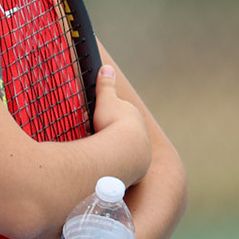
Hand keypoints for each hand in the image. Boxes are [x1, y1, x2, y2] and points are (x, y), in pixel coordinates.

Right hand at [90, 63, 150, 182]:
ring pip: (126, 153)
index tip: (97, 122)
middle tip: (97, 140)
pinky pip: (124, 167)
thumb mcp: (106, 100)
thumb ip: (105, 85)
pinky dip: (116, 167)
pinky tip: (106, 170)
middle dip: (113, 138)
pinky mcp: (136, 171)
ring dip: (115, 154)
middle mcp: (141, 135)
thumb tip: (106, 68)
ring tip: (101, 158)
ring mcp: (140, 154)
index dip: (108, 118)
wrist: (124, 152)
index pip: (122, 116)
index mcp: (134, 117)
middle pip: (124, 136)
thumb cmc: (113, 124)